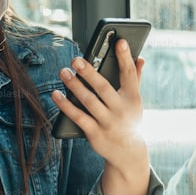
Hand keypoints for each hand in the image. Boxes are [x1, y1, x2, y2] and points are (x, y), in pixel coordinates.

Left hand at [52, 38, 149, 177]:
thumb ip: (135, 79)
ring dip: (74, 86)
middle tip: (76, 59)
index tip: (120, 41)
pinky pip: (78, 117)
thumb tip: (140, 57)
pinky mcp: (95, 133)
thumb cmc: (129, 120)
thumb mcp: (134, 101)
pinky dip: (65, 106)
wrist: (128, 153)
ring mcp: (108, 123)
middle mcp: (121, 110)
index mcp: (132, 99)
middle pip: (104, 88)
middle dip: (90, 72)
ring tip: (63, 72)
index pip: (129, 74)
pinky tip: (55, 94)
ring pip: (88, 101)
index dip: (125, 57)